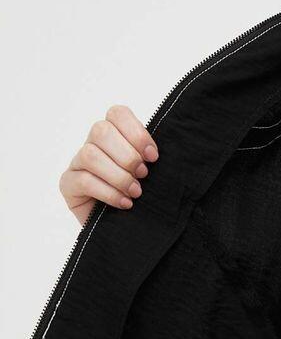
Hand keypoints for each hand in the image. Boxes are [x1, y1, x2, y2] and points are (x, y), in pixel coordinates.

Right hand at [59, 104, 158, 225]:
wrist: (123, 225)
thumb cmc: (137, 190)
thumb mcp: (146, 169)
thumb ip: (147, 154)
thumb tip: (155, 153)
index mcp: (113, 132)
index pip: (117, 113)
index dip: (137, 133)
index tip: (153, 156)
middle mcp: (92, 143)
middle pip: (101, 130)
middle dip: (127, 155)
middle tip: (143, 174)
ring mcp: (76, 162)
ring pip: (90, 155)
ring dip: (118, 175)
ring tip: (135, 191)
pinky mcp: (67, 183)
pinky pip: (84, 181)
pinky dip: (109, 192)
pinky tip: (125, 203)